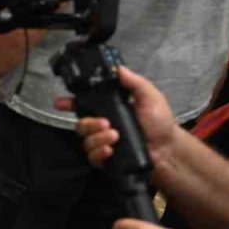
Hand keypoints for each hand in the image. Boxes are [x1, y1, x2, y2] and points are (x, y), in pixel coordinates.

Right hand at [56, 66, 177, 167]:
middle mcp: (103, 126)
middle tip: (105, 124)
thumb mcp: (150, 97)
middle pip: (81, 124)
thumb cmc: (160, 123)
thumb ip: (135, 82)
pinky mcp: (105, 159)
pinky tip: (110, 150)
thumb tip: (119, 69)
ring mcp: (103, 142)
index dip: (70, 103)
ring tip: (115, 137)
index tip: (60, 103)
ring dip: (98, 138)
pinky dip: (99, 153)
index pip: (85, 105)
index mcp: (110, 109)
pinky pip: (91, 156)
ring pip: (85, 141)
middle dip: (89, 124)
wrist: (167, 149)